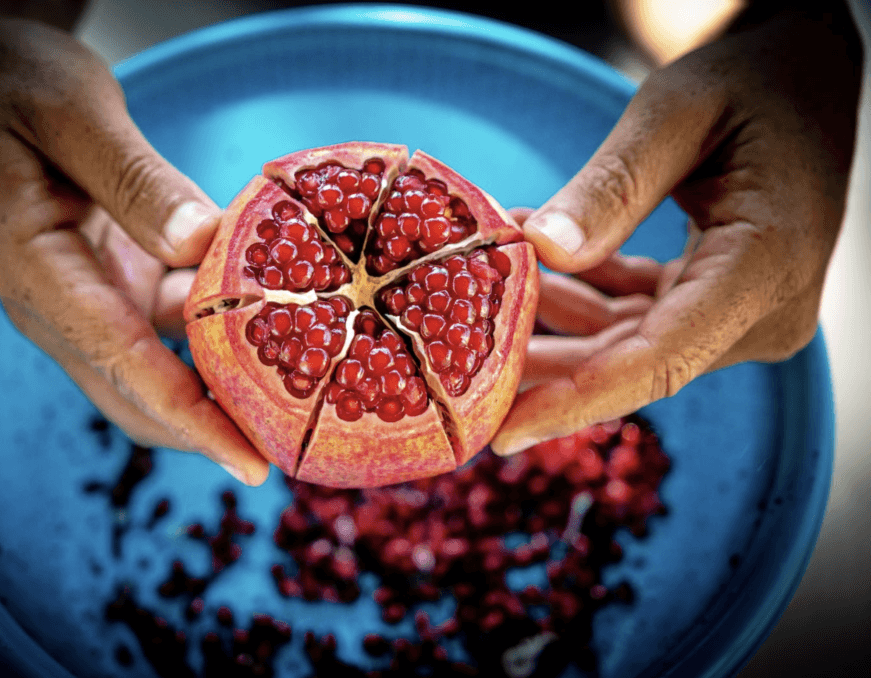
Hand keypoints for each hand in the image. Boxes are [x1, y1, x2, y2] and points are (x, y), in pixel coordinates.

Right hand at [0, 0, 268, 483]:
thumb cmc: (13, 84)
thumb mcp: (74, 114)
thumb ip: (135, 182)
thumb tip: (203, 243)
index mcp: (32, 268)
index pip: (119, 361)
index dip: (189, 418)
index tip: (249, 461)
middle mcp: (54, 301)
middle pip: (135, 392)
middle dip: (208, 430)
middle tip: (289, 448)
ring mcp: (83, 298)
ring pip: (157, 367)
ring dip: (219, 386)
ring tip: (296, 399)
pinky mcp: (111, 283)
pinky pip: (169, 324)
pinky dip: (218, 330)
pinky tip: (276, 321)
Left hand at [493, 5, 862, 453]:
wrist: (808, 78)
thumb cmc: (755, 82)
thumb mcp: (677, 114)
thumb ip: (613, 187)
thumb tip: (541, 251)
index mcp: (764, 267)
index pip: (661, 361)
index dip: (576, 401)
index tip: (504, 431)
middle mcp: (761, 311)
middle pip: (634, 364)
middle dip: (543, 369)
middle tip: (456, 374)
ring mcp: (742, 313)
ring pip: (627, 346)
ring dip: (552, 325)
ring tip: (474, 302)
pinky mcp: (718, 302)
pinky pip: (637, 317)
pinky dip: (582, 295)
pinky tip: (528, 267)